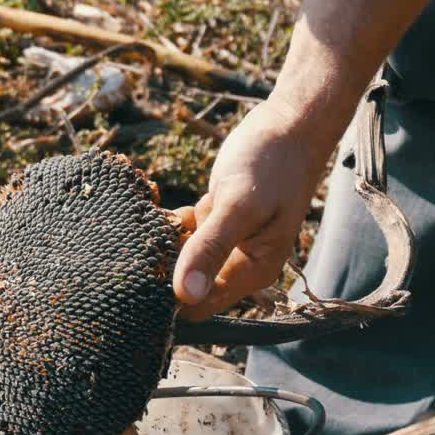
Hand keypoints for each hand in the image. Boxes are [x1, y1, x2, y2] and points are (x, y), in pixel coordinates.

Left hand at [172, 97, 334, 320]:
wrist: (289, 128)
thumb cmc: (272, 165)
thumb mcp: (238, 206)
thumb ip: (211, 249)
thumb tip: (184, 296)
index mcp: (251, 272)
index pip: (198, 306)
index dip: (168, 294)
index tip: (145, 268)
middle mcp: (238, 265)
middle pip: (185, 282)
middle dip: (167, 259)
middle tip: (165, 228)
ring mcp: (225, 245)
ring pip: (180, 255)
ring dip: (168, 236)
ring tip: (184, 208)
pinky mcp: (213, 224)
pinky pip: (182, 233)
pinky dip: (172, 220)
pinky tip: (174, 200)